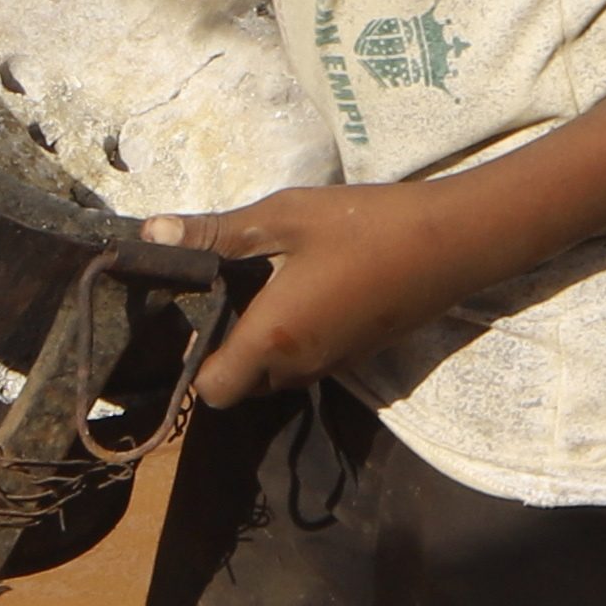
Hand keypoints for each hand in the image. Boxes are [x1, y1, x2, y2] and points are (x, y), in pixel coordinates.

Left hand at [157, 180, 485, 406]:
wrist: (453, 242)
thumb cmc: (365, 226)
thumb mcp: (286, 216)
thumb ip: (218, 231)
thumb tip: (152, 233)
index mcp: (271, 338)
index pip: (212, 389)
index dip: (192, 366)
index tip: (191, 320)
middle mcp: (299, 365)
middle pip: (243, 386)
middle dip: (226, 355)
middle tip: (223, 299)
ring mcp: (334, 364)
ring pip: (278, 378)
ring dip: (262, 350)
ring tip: (261, 292)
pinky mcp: (359, 354)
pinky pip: (310, 364)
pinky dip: (295, 343)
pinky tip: (304, 292)